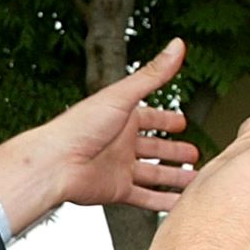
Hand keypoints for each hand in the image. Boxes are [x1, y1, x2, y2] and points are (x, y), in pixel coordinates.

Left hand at [0, 39, 198, 231]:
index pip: (150, 118)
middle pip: (154, 148)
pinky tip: (178, 204)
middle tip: (193, 154)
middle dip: (173, 151)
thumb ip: (153, 75)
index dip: (166, 119)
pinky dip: (162, 202)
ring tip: (194, 180)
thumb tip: (178, 45)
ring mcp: (118, 168)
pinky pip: (144, 198)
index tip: (182, 122)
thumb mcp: (122, 95)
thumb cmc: (79, 127)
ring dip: (173, 177)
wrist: (55, 163)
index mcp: (121, 118)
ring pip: (153, 175)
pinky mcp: (115, 190)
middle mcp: (120, 143)